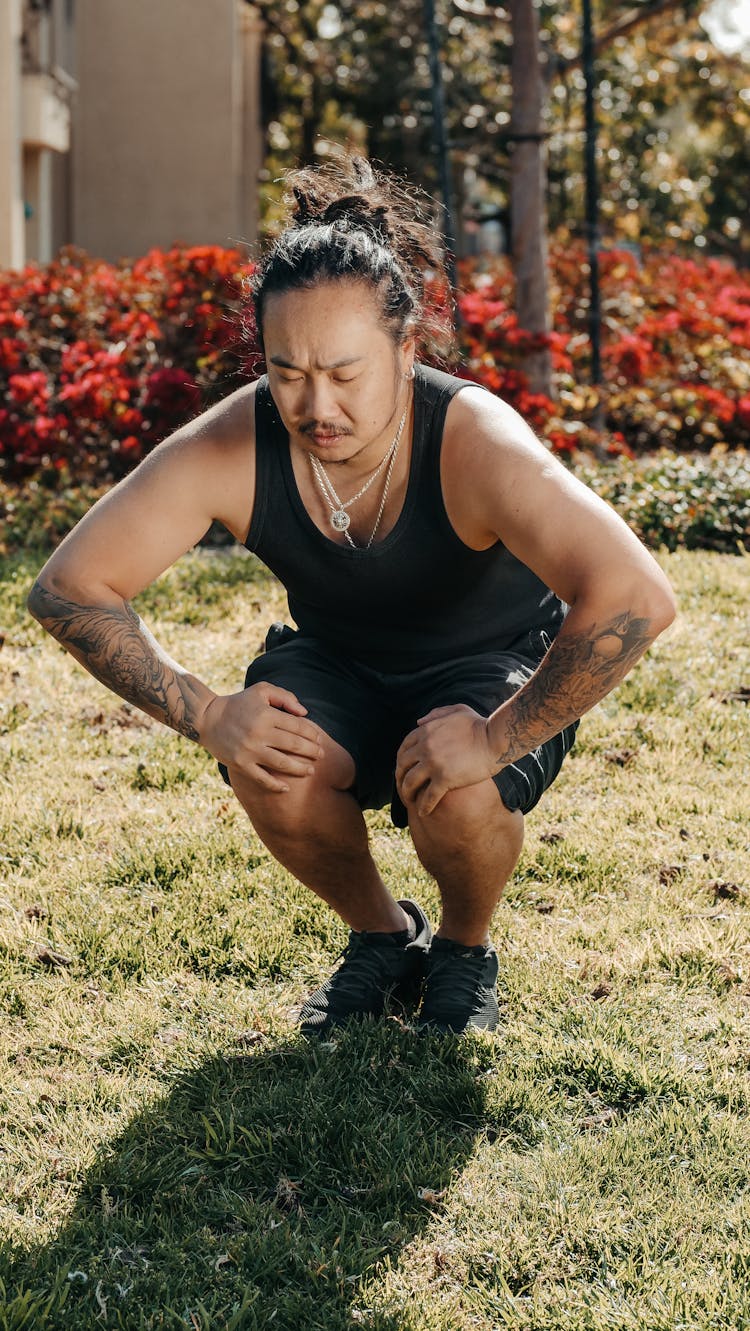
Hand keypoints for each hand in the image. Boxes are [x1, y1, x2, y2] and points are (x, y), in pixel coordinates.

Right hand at [198, 681, 323, 792]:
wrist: (206, 718)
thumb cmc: (238, 703)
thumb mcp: (261, 691)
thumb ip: (285, 697)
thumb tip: (304, 713)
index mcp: (266, 715)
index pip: (298, 726)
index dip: (312, 734)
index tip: (319, 739)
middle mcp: (259, 733)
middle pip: (294, 745)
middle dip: (311, 752)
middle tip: (321, 755)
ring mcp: (249, 751)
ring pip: (282, 764)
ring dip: (300, 769)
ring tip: (310, 771)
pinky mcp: (240, 764)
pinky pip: (262, 778)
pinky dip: (275, 785)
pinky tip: (286, 788)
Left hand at [395, 704, 496, 814]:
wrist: (495, 738)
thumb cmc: (480, 724)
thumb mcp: (457, 710)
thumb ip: (436, 714)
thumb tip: (418, 722)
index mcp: (425, 731)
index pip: (404, 748)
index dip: (401, 761)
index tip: (403, 770)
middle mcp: (425, 747)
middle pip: (403, 766)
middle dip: (400, 778)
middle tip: (403, 787)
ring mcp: (433, 763)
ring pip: (410, 783)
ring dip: (407, 794)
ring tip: (410, 801)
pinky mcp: (444, 779)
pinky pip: (428, 796)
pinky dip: (423, 806)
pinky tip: (423, 812)